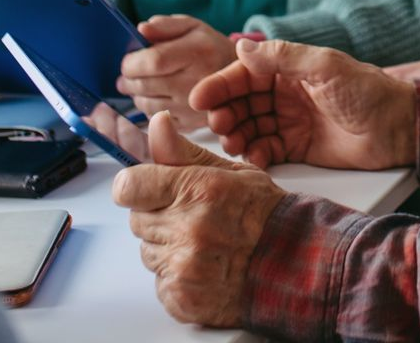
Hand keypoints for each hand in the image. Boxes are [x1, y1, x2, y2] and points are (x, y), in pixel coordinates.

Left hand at [113, 110, 283, 328]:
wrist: (290, 260)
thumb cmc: (262, 212)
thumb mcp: (229, 171)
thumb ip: (183, 152)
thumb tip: (157, 123)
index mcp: (198, 189)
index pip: (129, 187)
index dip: (136, 186)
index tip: (147, 188)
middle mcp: (188, 228)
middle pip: (137, 219)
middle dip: (159, 215)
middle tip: (194, 216)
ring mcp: (183, 266)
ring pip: (148, 251)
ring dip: (167, 246)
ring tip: (204, 242)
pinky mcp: (180, 296)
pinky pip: (159, 281)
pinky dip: (176, 275)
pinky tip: (204, 266)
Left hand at [118, 16, 235, 130]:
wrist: (236, 76)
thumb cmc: (208, 48)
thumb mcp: (192, 27)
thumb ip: (165, 25)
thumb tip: (141, 29)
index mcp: (198, 53)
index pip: (154, 61)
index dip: (132, 63)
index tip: (127, 61)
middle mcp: (197, 82)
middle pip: (145, 85)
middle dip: (128, 80)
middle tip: (128, 74)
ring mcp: (194, 106)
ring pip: (146, 105)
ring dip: (136, 95)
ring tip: (143, 84)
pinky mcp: (190, 124)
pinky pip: (155, 119)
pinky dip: (149, 108)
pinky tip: (157, 96)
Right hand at [190, 38, 415, 171]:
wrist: (399, 129)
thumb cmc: (369, 91)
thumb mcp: (328, 68)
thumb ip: (285, 58)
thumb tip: (242, 47)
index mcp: (293, 68)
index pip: (247, 72)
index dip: (221, 83)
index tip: (199, 99)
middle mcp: (288, 92)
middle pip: (242, 100)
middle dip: (225, 111)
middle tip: (218, 124)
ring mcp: (291, 120)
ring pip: (249, 125)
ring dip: (236, 134)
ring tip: (234, 143)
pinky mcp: (297, 147)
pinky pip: (265, 150)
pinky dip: (254, 154)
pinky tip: (254, 158)